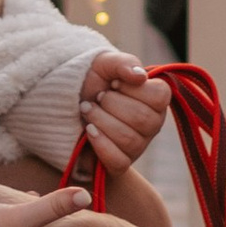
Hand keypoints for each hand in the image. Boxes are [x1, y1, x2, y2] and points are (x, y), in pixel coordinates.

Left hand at [78, 53, 167, 175]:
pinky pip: (119, 161)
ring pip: (129, 140)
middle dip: (112, 104)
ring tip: (87, 110)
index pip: (160, 96)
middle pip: (143, 119)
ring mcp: (138, 146)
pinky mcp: (121, 162)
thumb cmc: (93, 81)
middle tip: (97, 97)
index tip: (113, 83)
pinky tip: (89, 131)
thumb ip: (124, 63)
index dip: (133, 88)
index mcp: (155, 99)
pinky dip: (101, 144)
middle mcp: (152, 124)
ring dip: (101, 121)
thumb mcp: (105, 64)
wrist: (66, 103)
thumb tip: (140, 76)